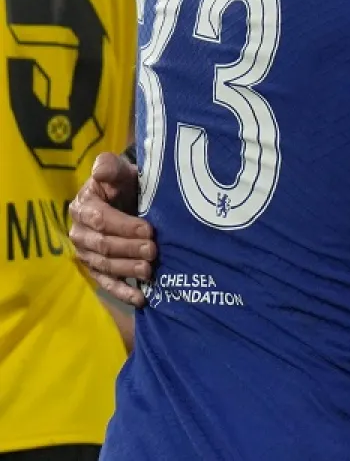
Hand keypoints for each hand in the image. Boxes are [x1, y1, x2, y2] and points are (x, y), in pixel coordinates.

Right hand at [69, 152, 155, 307]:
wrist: (128, 198)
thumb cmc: (125, 184)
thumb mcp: (121, 171)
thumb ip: (111, 168)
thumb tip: (100, 171)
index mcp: (84, 206)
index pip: (100, 219)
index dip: (123, 226)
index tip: (147, 230)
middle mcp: (80, 232)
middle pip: (102, 245)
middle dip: (128, 249)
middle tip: (153, 250)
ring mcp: (86, 253)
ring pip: (104, 265)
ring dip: (127, 269)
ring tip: (149, 270)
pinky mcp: (96, 269)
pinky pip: (106, 283)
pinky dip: (122, 292)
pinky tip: (140, 298)